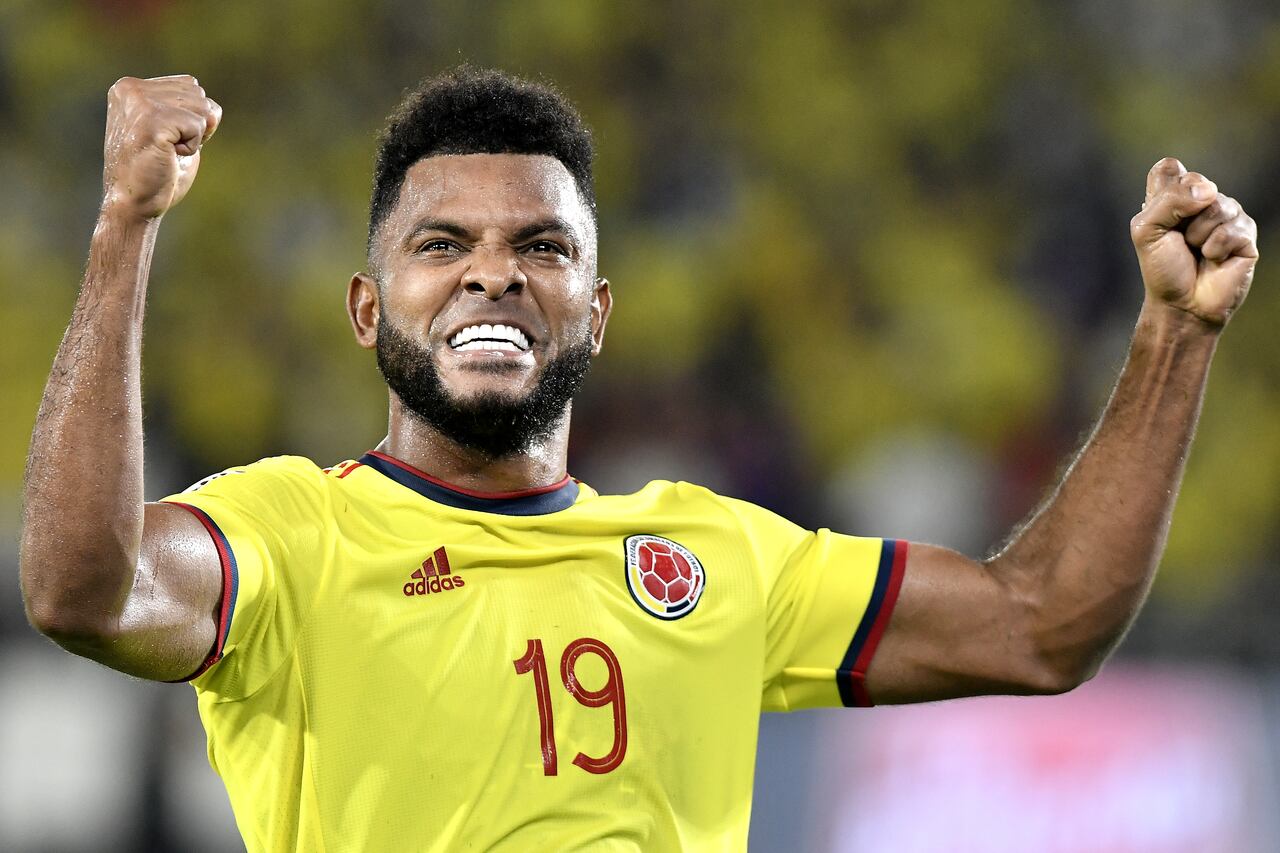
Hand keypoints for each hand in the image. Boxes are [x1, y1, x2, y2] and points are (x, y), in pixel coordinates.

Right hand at [101, 75, 221, 220]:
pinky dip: (192, 147)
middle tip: (167, 148)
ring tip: (166, 152)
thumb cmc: (158, 171)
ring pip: (202, 109)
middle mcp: (130, 88)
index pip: (191, 85)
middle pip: (199, 94)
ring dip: (193, 138)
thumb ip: (190, 108)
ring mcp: (139, 102)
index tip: (166, 139)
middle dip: (195, 127)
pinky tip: (168, 156)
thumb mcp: (175, 129)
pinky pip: (198, 126)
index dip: (193, 118)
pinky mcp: (151, 120)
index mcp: (130, 87)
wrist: (135, 203)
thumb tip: (213, 109)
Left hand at [1130, 157, 1257, 326]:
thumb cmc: (1162, 268)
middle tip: (1179, 240)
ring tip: (1197, 251)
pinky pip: (1231, 229)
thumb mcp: (1147, 231)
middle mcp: (1202, 200)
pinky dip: (1216, 248)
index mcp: (1173, 196)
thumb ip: (1168, 201)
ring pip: (1217, 205)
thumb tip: (1208, 191)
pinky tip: (1214, 260)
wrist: (1182, 304)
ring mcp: (1227, 215)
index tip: (1160, 216)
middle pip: (1196, 181)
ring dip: (1198, 235)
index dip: (1165, 188)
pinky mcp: (1246, 233)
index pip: (1170, 168)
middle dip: (1180, 216)